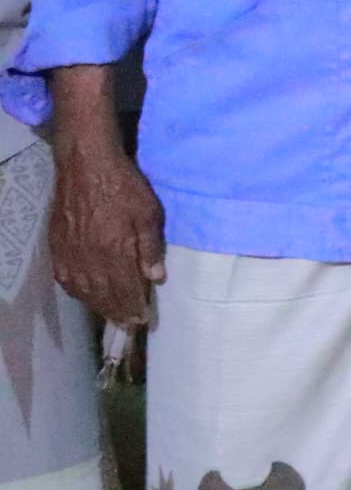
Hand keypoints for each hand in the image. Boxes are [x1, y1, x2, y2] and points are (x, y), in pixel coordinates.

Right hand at [45, 70, 164, 328]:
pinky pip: (65, 278)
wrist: (85, 165)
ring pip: (83, 289)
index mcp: (113, 251)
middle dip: (117, 312)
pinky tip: (85, 295)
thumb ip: (150, 247)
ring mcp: (70, 253)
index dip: (133, 307)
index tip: (142, 321)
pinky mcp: (57, 245)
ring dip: (98, 305)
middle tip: (129, 324)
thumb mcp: (149, 213)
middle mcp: (88, 258)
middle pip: (103, 294)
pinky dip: (77, 291)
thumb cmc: (124, 185)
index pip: (125, 289)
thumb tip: (155, 278)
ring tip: (112, 315)